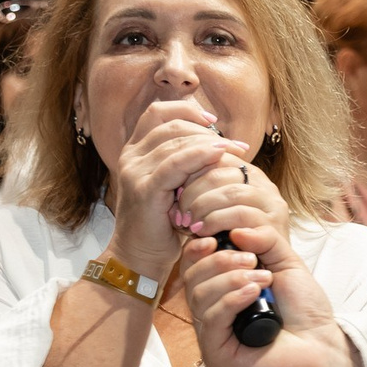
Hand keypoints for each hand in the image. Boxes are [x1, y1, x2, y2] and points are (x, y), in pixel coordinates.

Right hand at [105, 100, 252, 284]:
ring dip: (210, 143)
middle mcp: (131, 157)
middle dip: (206, 130)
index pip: (157, 113)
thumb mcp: (174, 186)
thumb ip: (186, 163)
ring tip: (236, 151)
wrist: (140, 256)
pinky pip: (175, 163)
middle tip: (236, 144)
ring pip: (175, 141)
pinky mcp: (144, 189)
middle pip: (170, 125)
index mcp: (135, 151)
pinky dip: (199, 155)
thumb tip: (218, 142)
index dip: (186, 109)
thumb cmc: (162, 224)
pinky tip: (219, 155)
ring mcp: (135, 172)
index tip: (213, 120)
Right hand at [176, 195, 351, 366]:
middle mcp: (211, 313)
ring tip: (263, 279)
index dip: (198, 247)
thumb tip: (235, 229)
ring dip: (231, 279)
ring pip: (199, 296)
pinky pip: (211, 319)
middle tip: (253, 260)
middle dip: (220, 261)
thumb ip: (264, 239)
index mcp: (221, 291)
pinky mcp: (217, 354)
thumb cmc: (305, 311)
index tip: (216, 235)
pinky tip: (253, 293)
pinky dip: (230, 300)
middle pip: (192, 278)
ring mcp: (212, 335)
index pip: (192, 265)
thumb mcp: (286, 263)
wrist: (324, 347)